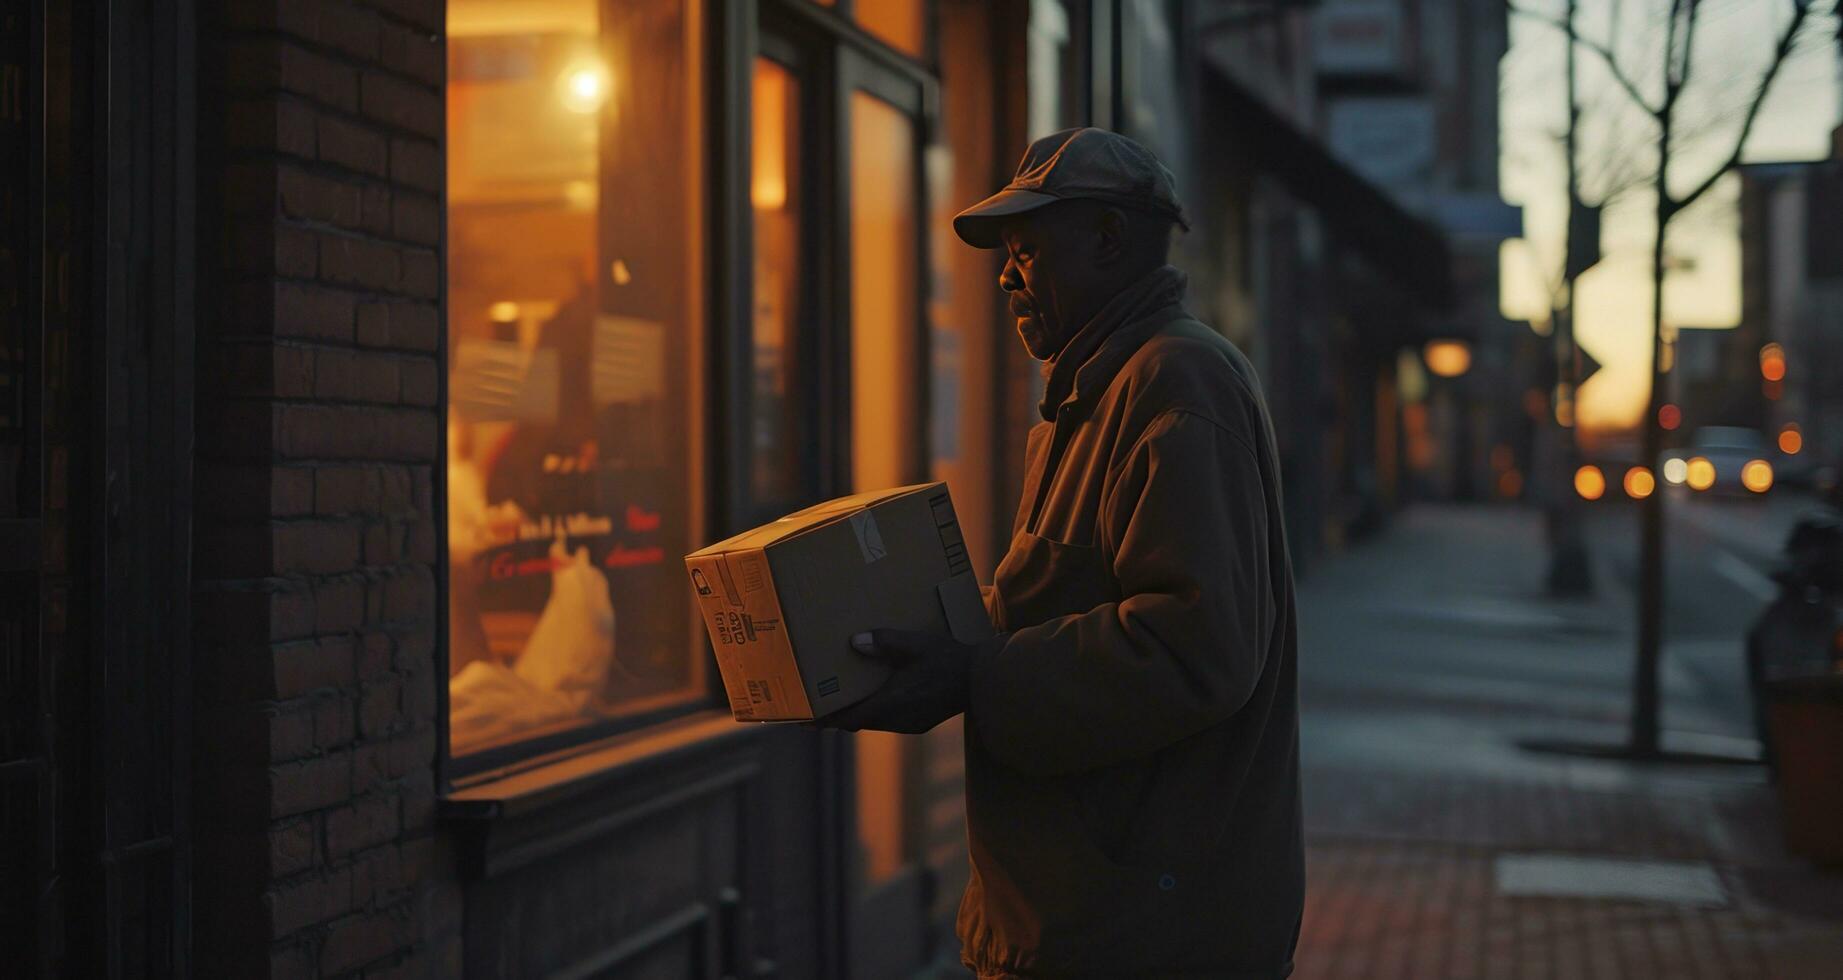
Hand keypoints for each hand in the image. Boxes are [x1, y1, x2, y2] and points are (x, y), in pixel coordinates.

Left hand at [813, 628, 992, 733]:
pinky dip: (878, 711)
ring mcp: (910, 724)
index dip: (824, 719)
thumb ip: (885, 642)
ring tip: (845, 698)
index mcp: (891, 704)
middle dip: (837, 715)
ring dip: (859, 712)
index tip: (804, 718)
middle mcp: (897, 720)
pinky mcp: (921, 722)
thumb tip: (855, 641)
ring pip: (875, 722)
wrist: (986, 681)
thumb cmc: (950, 660)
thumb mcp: (916, 644)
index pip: (847, 718)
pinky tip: (879, 695)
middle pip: (858, 722)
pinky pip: (890, 720)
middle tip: (818, 705)